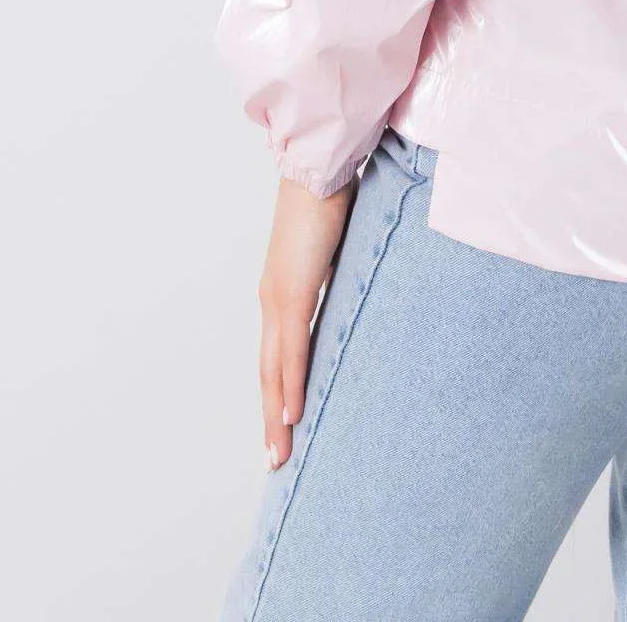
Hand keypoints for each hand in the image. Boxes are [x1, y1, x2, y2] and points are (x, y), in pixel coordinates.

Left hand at [258, 173, 355, 469]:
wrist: (318, 167)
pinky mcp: (293, 292)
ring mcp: (279, 298)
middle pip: (268, 372)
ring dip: (277, 414)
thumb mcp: (336, 248)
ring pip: (274, 370)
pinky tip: (294, 414)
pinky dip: (292, 384)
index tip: (283, 424)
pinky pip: (293, 349)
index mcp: (282, 290)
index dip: (278, 390)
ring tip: (281, 453)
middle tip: (276, 459)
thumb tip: (359, 289)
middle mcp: (272, 300)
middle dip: (272, 417)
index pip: (277, 353)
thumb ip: (340, 274)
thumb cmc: (329, 197)